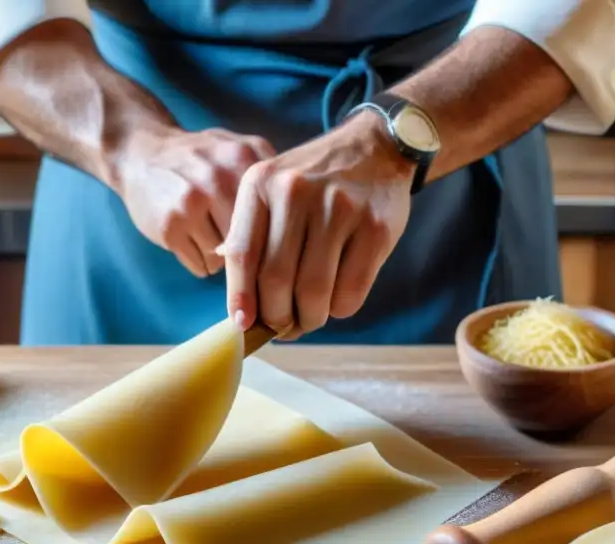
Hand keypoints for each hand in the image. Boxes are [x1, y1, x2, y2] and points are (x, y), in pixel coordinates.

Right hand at [118, 127, 274, 277]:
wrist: (141, 154)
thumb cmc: (199, 159)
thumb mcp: (238, 150)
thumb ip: (271, 177)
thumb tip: (305, 222)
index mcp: (243, 158)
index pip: (280, 214)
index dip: (282, 235)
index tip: (282, 247)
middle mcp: (217, 179)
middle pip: (256, 241)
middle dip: (254, 253)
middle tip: (245, 249)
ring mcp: (191, 204)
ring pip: (229, 259)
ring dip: (226, 260)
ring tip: (214, 238)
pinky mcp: (170, 228)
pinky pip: (203, 266)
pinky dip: (203, 264)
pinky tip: (195, 243)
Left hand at [221, 112, 413, 338]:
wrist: (374, 147)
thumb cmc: (313, 183)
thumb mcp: (270, 191)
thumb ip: (250, 237)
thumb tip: (239, 304)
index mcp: (260, 184)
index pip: (242, 255)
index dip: (240, 298)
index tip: (243, 325)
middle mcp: (296, 192)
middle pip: (276, 280)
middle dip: (277, 316)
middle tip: (281, 326)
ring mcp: (340, 209)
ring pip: (314, 292)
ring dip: (309, 318)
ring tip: (308, 318)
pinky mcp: (375, 228)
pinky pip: (350, 291)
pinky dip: (339, 309)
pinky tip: (335, 300)